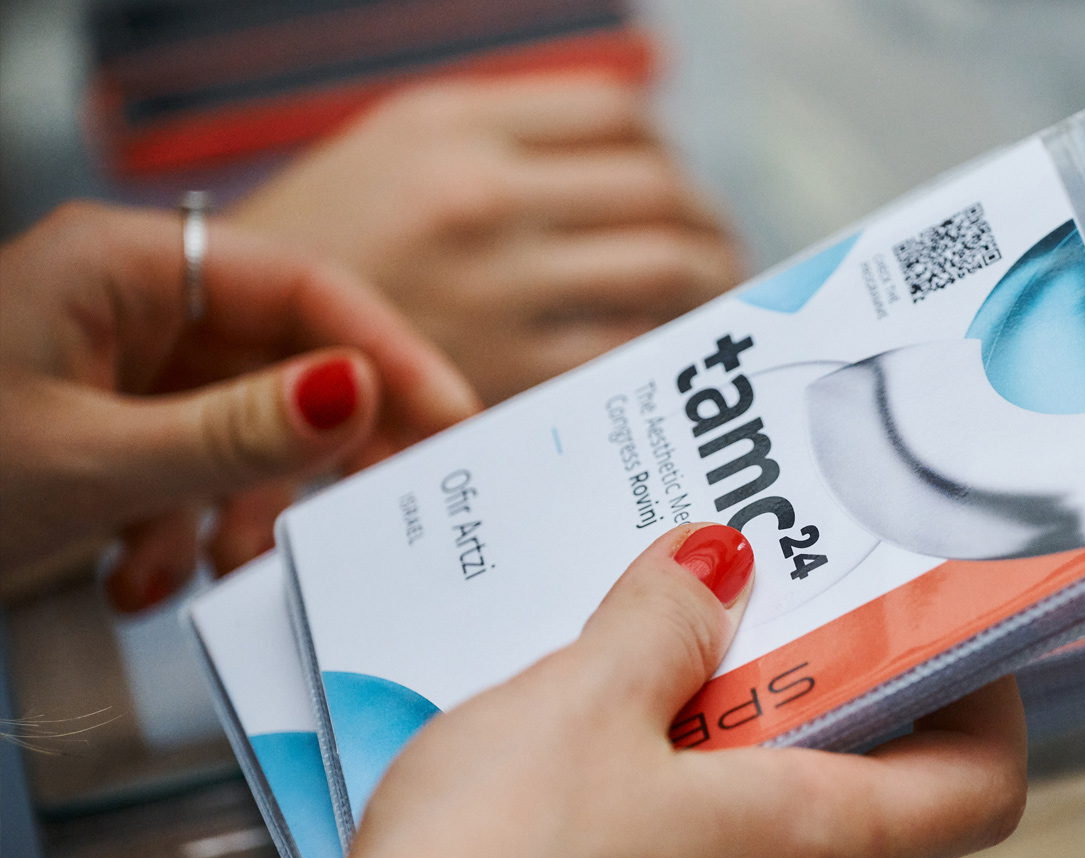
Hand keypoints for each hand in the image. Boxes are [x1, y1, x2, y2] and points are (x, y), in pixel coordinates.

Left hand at [0, 202, 479, 607]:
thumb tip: (361, 395)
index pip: (303, 288)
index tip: (452, 425)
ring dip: (240, 513)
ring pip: (242, 429)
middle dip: (311, 459)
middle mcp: (128, 305)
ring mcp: (115, 366)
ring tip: (218, 572)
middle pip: (283, 363)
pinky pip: (190, 468)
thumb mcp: (93, 463)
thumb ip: (237, 435)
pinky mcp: (102, 426)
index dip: (390, 356)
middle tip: (373, 518)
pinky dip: (185, 531)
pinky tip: (145, 578)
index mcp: (123, 268)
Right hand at [26, 525, 1026, 857]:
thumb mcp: (578, 701)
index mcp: (805, 847)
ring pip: (742, 841)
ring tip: (619, 680)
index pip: (979, 786)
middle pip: (850, 796)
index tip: (941, 630)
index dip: (985, 700)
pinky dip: (638, 820)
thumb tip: (717, 567)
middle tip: (745, 613)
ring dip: (705, 756)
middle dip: (804, 698)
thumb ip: (662, 622)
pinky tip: (549, 778)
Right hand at [231, 76, 744, 405]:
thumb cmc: (323, 253)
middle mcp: (481, 195)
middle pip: (663, 191)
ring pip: (668, 268)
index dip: (670, 154)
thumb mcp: (391, 148)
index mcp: (454, 124)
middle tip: (721, 254)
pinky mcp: (508, 375)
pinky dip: (671, 351)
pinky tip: (672, 360)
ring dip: (715, 286)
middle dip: (710, 224)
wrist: (223, 357)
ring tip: (715, 304)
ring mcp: (499, 287)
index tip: (678, 188)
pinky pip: (633, 352)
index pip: (621, 114)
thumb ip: (502, 134)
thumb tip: (633, 140)